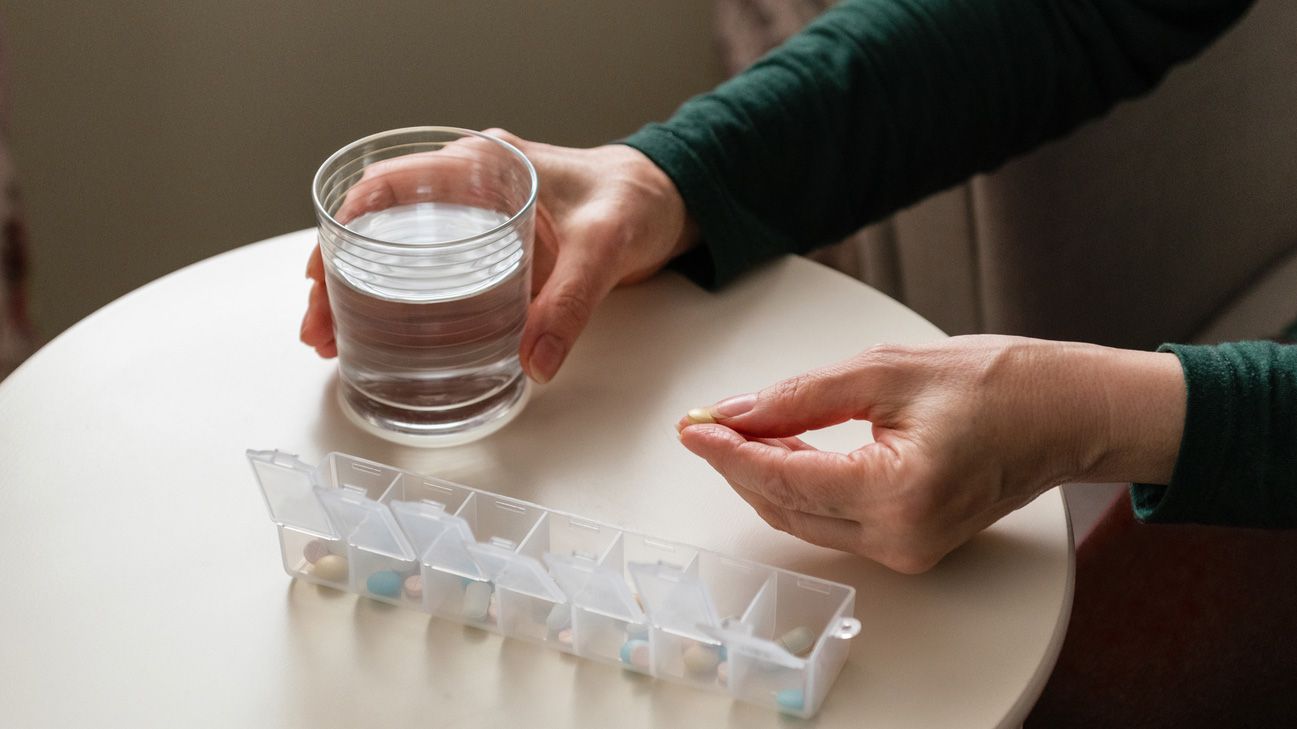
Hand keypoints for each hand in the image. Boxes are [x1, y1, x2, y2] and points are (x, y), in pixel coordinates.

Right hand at [301, 130, 695, 380]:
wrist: (666, 198)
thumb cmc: (634, 203)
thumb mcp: (605, 250)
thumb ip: (569, 305)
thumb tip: (532, 364)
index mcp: (482, 164)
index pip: (389, 187)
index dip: (345, 231)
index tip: (321, 276)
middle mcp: (468, 181)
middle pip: (379, 223)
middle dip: (338, 273)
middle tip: (318, 328)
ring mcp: (474, 209)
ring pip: (397, 245)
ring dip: (360, 287)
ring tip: (332, 338)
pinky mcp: (488, 238)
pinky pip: (426, 260)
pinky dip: (396, 292)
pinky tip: (379, 328)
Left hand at [677, 336, 1185, 572]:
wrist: (1066, 413)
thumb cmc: (998, 384)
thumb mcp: (886, 370)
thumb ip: (802, 396)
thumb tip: (736, 412)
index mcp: (899, 494)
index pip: (783, 479)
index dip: (728, 451)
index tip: (692, 425)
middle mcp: (901, 538)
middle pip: (785, 506)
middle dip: (739, 463)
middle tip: (706, 421)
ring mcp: (907, 549)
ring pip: (804, 518)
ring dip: (766, 475)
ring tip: (739, 427)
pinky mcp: (910, 545)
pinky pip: (833, 521)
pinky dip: (801, 486)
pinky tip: (783, 449)